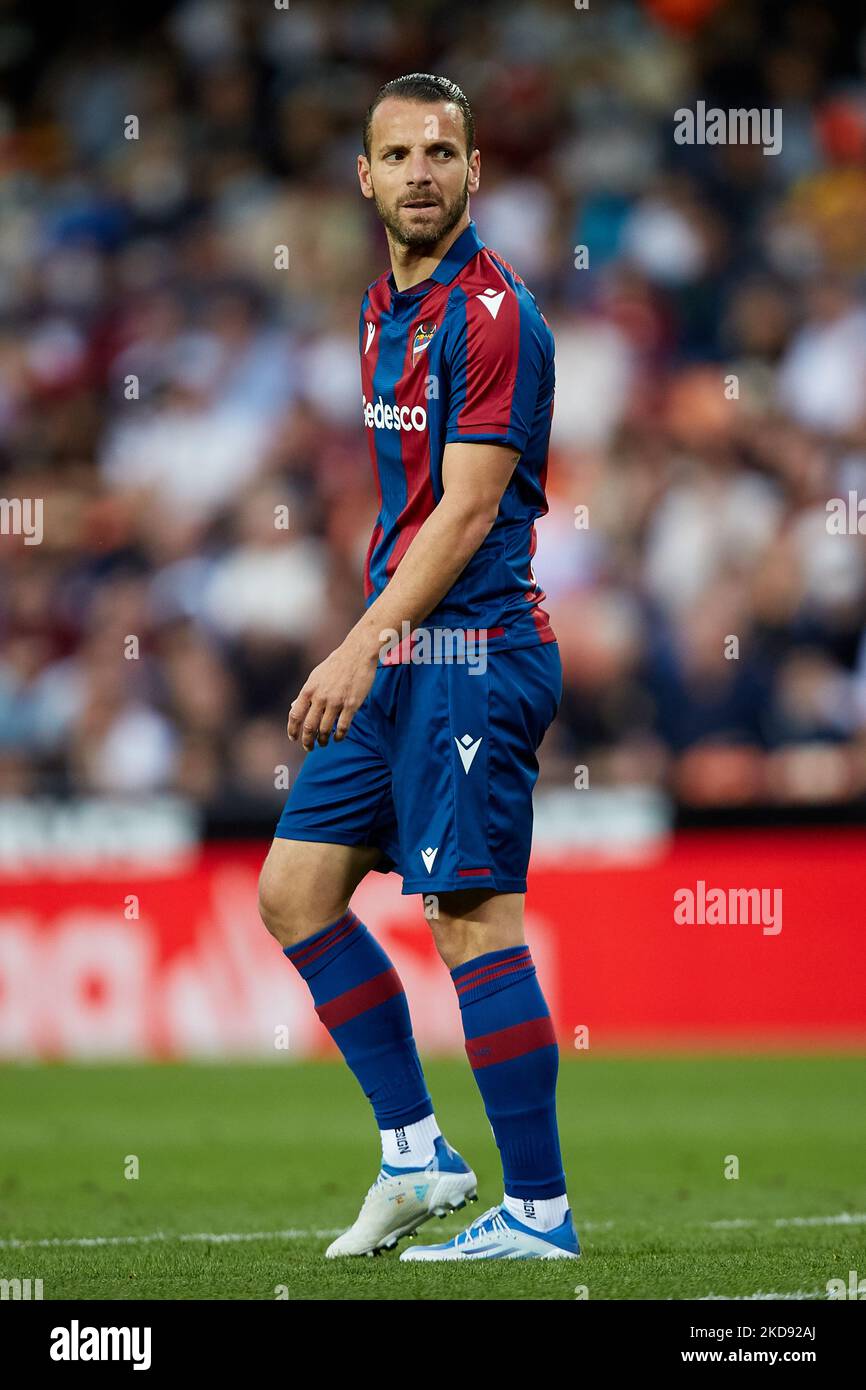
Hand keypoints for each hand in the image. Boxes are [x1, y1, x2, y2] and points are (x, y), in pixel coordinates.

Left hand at [287, 635, 378, 750]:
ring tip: (324, 743)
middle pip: (309, 727)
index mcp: (309, 690)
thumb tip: (295, 708)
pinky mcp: (351, 705)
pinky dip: (339, 736)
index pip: (295, 715)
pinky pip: (342, 727)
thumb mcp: (316, 676)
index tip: (293, 738)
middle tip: (309, 747)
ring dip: (323, 740)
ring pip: (325, 730)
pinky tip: (338, 738)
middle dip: (307, 741)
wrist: (357, 654)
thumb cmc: (336, 664)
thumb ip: (307, 693)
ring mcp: (336, 702)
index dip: (292, 730)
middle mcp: (320, 698)